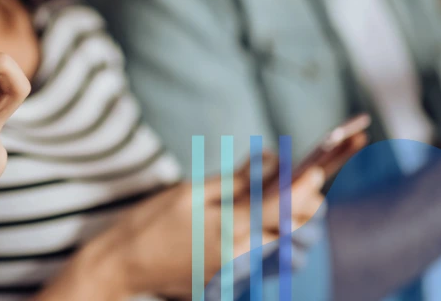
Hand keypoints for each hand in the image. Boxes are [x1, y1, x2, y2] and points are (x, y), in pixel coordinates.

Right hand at [87, 151, 327, 298]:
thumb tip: (267, 163)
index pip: (283, 207)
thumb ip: (232, 181)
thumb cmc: (150, 224)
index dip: (304, 187)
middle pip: (292, 229)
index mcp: (230, 228)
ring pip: (282, 243)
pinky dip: (268, 234)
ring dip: (290, 221)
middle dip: (305, 204)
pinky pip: (261, 254)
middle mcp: (241, 253)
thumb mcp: (188, 192)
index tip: (317, 169)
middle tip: (307, 181)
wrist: (124, 265)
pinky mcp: (230, 277)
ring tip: (285, 198)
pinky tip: (257, 219)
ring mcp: (237, 270)